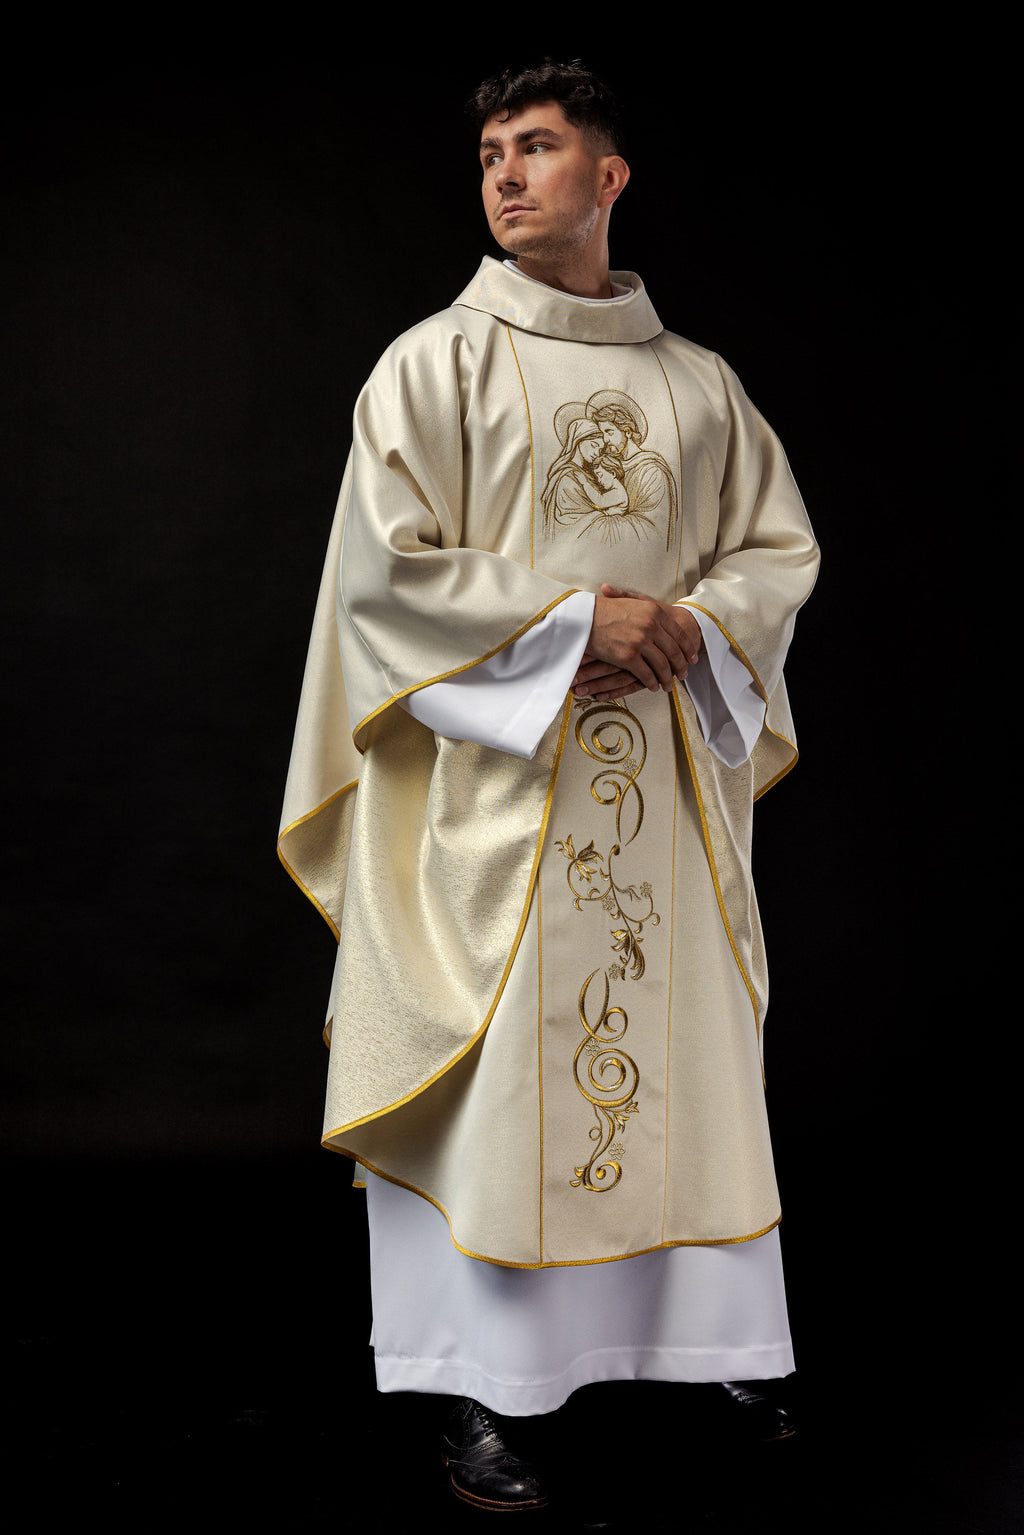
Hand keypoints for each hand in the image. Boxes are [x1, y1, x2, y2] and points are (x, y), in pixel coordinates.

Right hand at [573, 584, 702, 698]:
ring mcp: (640, 642)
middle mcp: (651, 626)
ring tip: (668, 685)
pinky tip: (653, 686)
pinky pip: (646, 674)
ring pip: (662, 665)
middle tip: (683, 675)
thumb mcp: (632, 601)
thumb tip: (666, 621)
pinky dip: (652, 682)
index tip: (692, 658)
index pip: (678, 633)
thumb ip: (650, 610)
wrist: (583, 616)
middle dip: (680, 666)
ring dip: (666, 678)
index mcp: (654, 611)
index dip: (687, 648)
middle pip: (673, 651)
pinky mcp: (628, 656)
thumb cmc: (604, 610)